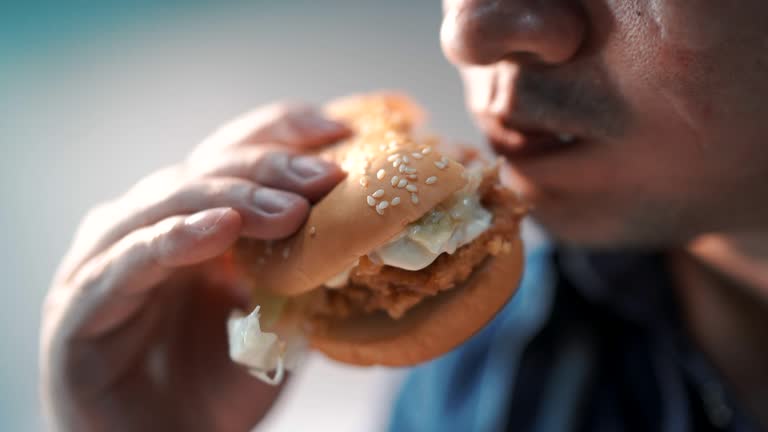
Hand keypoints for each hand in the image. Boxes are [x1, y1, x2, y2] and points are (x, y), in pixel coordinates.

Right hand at [40, 103, 349, 430]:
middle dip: (270, 167)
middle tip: (327, 177)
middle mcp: (147, 227)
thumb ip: (301, 274)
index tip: (340, 130)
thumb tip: (360, 230)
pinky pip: (131, 260)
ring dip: (233, 198)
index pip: (234, 154)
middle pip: (206, 169)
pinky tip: (223, 228)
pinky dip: (178, 238)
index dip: (282, 134)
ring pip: (167, 202)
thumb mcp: (275, 321)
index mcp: (192, 222)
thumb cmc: (217, 387)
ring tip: (289, 210)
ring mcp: (109, 259)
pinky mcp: (82, 303)